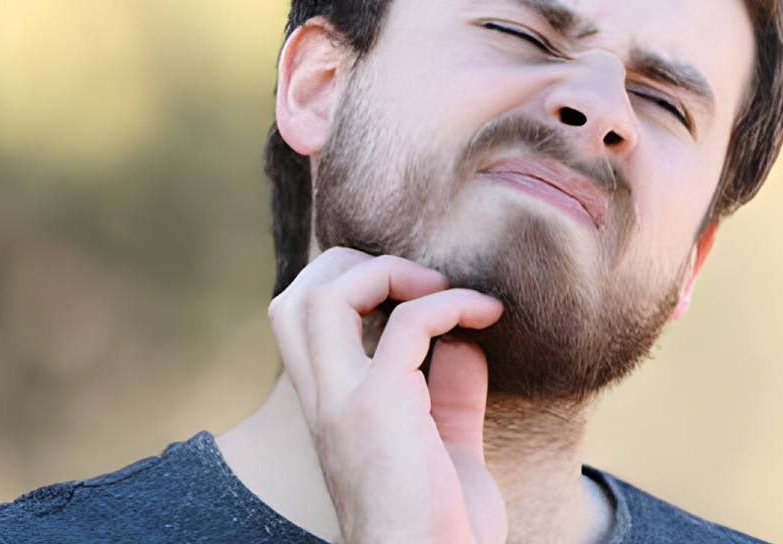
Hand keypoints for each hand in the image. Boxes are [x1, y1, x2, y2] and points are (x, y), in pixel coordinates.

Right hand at [268, 247, 506, 543]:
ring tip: (441, 287)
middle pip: (296, 297)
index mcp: (331, 408)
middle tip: (418, 281)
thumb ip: (451, 395)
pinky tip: (486, 314)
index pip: (299, 321)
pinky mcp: (380, 409)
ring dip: (388, 271)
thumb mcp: (448, 447)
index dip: (348, 285)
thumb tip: (463, 343)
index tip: (416, 294)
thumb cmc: (443, 525)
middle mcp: (323, 401)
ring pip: (323, 296)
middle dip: (354, 264)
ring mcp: (343, 403)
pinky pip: (408, 323)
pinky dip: (450, 303)